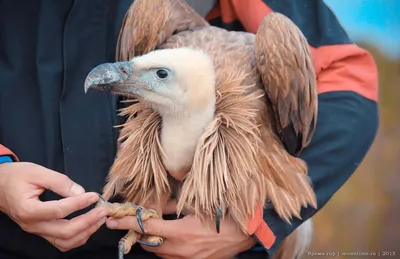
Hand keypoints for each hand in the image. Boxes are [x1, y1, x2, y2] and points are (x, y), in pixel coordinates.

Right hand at [0, 162, 107, 251]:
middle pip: (64, 231)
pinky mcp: (41, 232)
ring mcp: (37, 231)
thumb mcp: (37, 172)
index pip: (58, 211)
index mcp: (28, 209)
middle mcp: (32, 225)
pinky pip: (61, 242)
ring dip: (86, 232)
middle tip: (103, 210)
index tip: (94, 196)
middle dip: (88, 222)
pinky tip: (89, 226)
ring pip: (65, 241)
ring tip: (100, 218)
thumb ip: (60, 182)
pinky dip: (78, 238)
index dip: (79, 204)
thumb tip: (81, 192)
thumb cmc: (16, 176)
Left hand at [106, 211, 256, 258]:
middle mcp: (179, 250)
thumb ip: (173, 205)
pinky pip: (170, 258)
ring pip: (158, 253)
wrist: (243, 235)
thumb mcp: (196, 206)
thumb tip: (156, 204)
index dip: (126, 222)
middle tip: (136, 223)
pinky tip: (172, 239)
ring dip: (153, 242)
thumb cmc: (221, 216)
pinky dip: (165, 249)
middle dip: (139, 234)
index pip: (145, 227)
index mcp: (179, 232)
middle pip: (148, 244)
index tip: (111, 219)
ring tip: (156, 230)